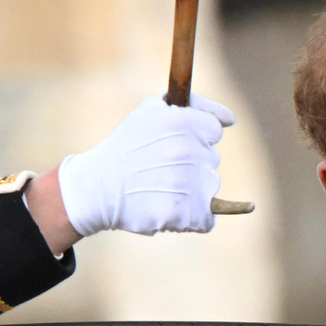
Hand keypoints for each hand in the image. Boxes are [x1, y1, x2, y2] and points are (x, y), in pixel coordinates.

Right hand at [57, 94, 235, 236]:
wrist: (95, 188)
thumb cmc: (126, 146)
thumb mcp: (152, 109)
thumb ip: (194, 105)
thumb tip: (230, 120)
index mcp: (182, 121)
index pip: (213, 131)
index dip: (196, 138)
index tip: (175, 145)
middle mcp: (188, 150)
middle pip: (211, 161)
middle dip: (192, 165)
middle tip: (159, 169)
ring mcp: (187, 183)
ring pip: (210, 188)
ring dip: (193, 191)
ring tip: (160, 189)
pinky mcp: (183, 213)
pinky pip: (206, 220)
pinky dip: (192, 219)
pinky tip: (168, 209)